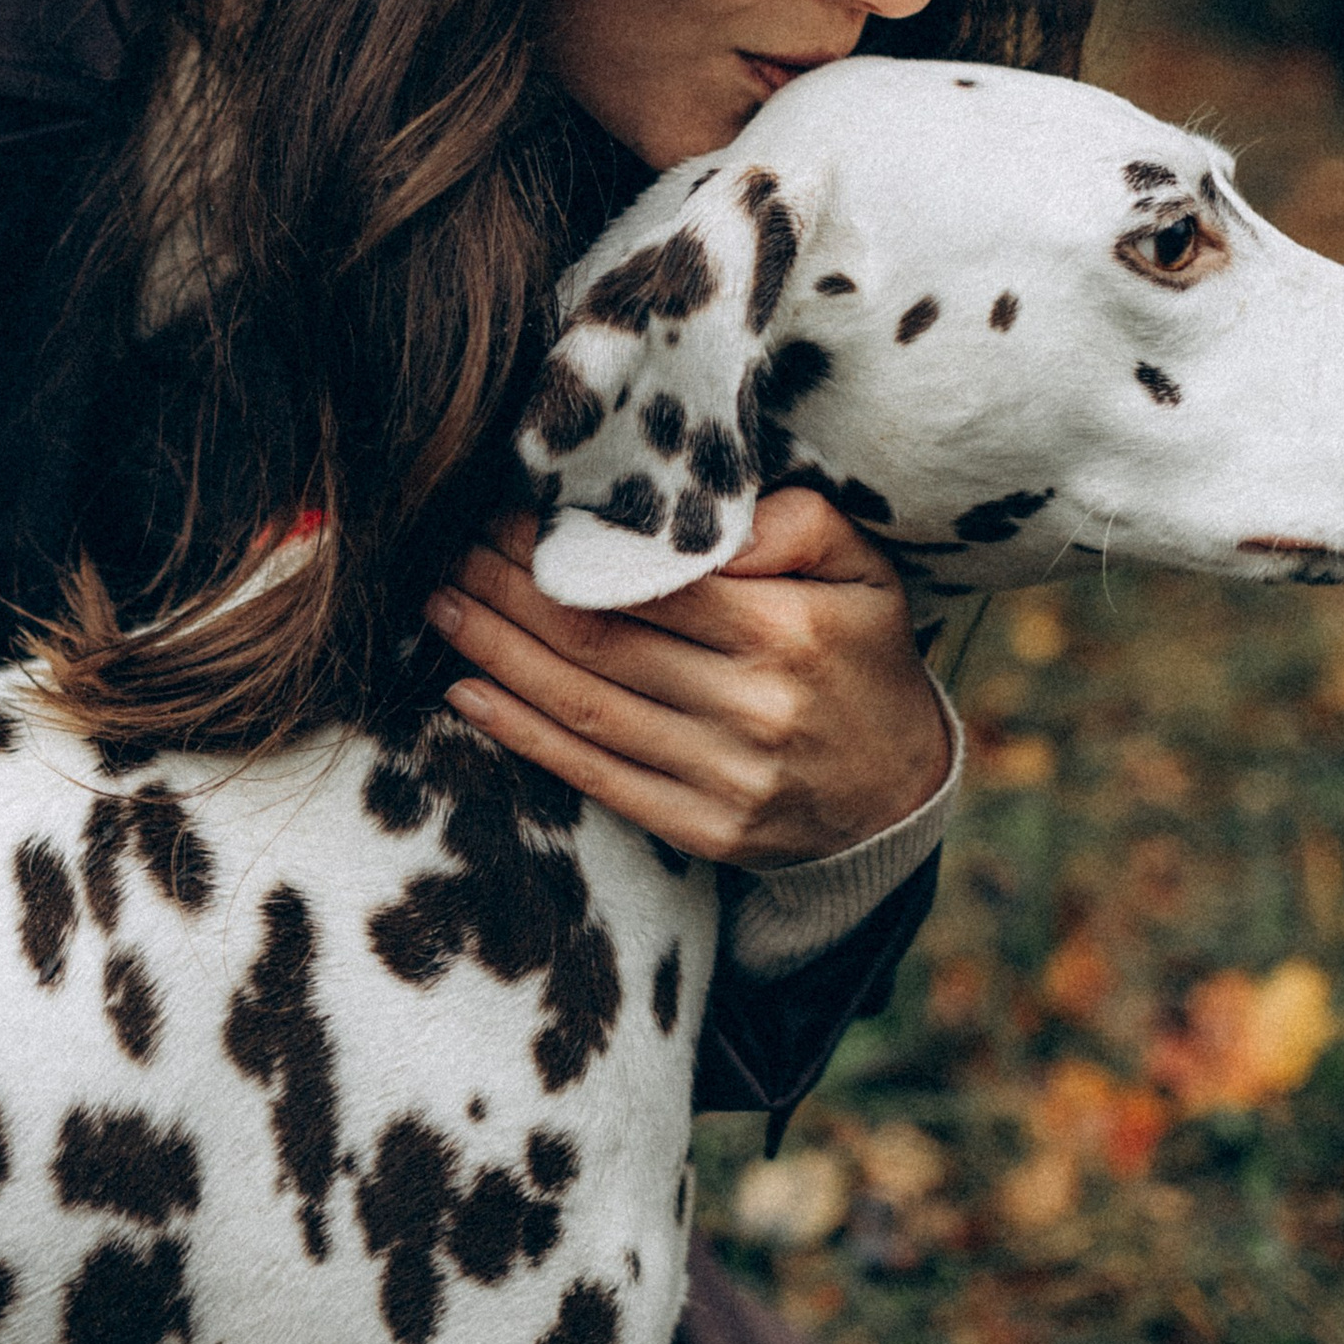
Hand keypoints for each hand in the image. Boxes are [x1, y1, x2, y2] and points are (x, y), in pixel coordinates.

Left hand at [422, 491, 948, 870]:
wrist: (902, 792)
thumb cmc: (862, 656)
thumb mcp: (864, 570)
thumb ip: (795, 523)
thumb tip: (701, 518)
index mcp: (785, 630)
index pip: (647, 580)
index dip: (562, 548)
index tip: (505, 514)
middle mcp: (752, 706)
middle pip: (599, 640)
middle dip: (510, 590)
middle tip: (450, 551)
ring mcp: (724, 777)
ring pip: (583, 706)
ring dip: (497, 653)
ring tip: (441, 606)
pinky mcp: (702, 829)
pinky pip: (594, 776)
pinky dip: (521, 735)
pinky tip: (465, 693)